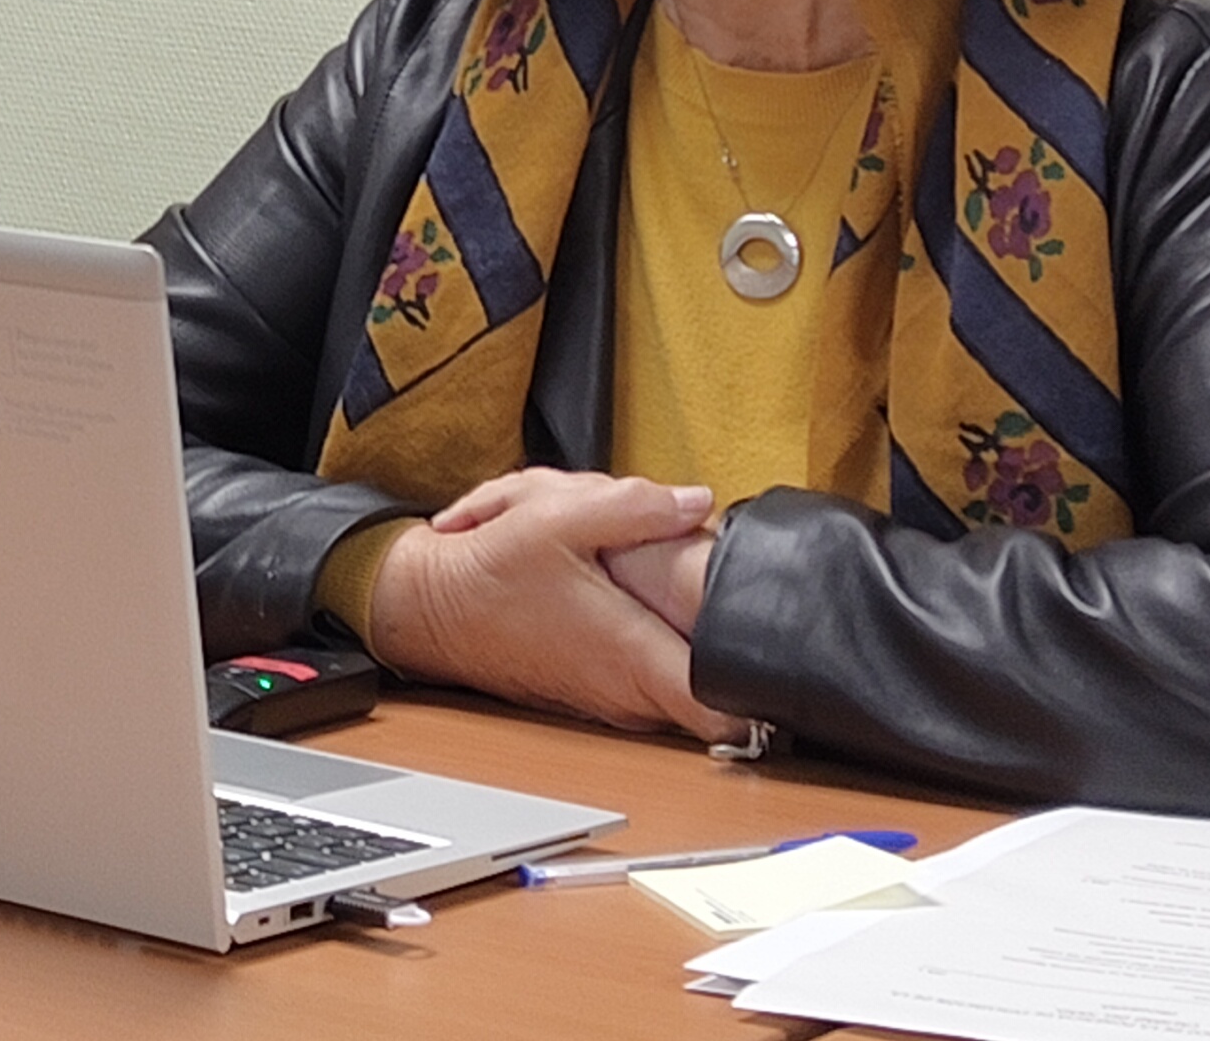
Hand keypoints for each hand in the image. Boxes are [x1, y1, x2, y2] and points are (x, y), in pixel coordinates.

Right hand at [361, 467, 739, 742]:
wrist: (429, 606)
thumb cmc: (488, 570)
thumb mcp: (559, 515)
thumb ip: (636, 506)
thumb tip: (698, 501)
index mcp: (630, 653)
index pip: (722, 709)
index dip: (760, 691)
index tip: (780, 662)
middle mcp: (628, 692)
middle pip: (712, 684)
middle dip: (716, 635)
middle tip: (708, 587)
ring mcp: (614, 699)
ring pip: (679, 674)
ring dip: (678, 634)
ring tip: (655, 588)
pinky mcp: (600, 693)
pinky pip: (650, 673)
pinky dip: (651, 639)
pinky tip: (624, 597)